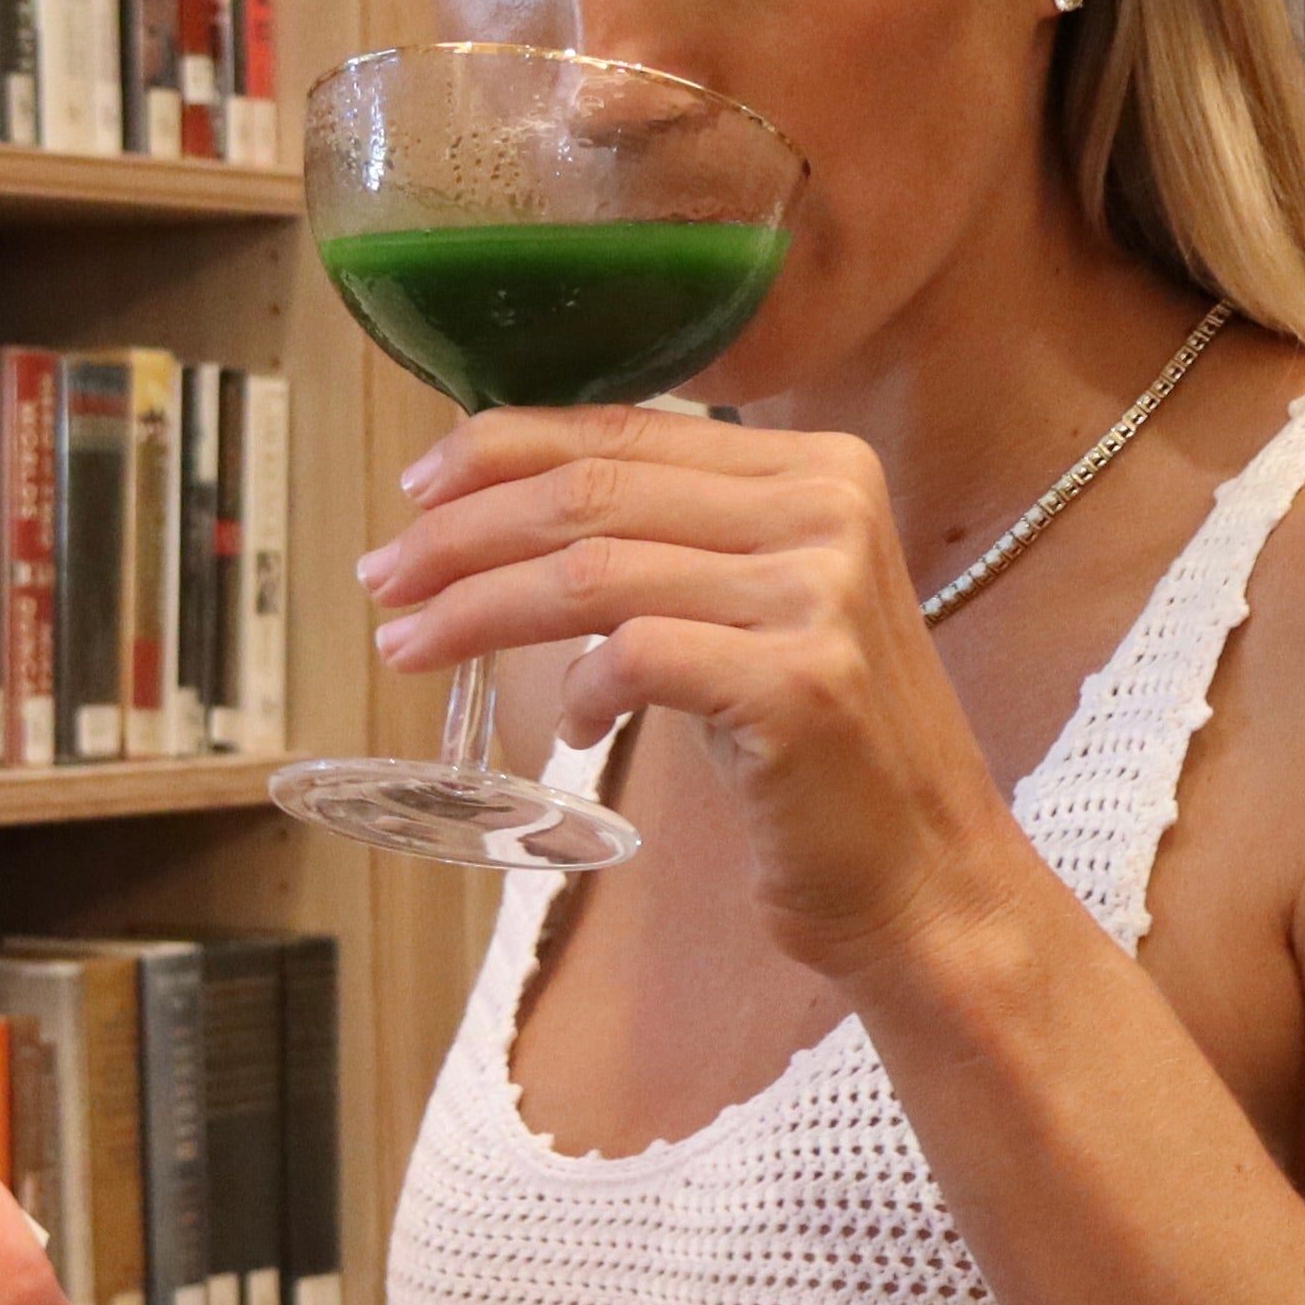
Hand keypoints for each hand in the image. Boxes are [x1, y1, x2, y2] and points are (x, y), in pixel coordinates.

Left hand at [361, 403, 1031, 980]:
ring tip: (410, 644)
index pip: (626, 427)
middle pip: (594, 490)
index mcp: (818, 467)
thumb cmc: (816, 754)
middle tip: (383, 576)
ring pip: (593, 570)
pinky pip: (633, 656)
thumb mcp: (753, 612)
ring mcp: (820, 594)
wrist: (921, 877)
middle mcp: (829, 509)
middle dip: (462, 531)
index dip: (503, 449)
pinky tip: (576, 729)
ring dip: (478, 608)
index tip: (415, 492)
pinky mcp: (797, 682)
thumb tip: (505, 502)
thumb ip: (670, 541)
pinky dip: (580, 691)